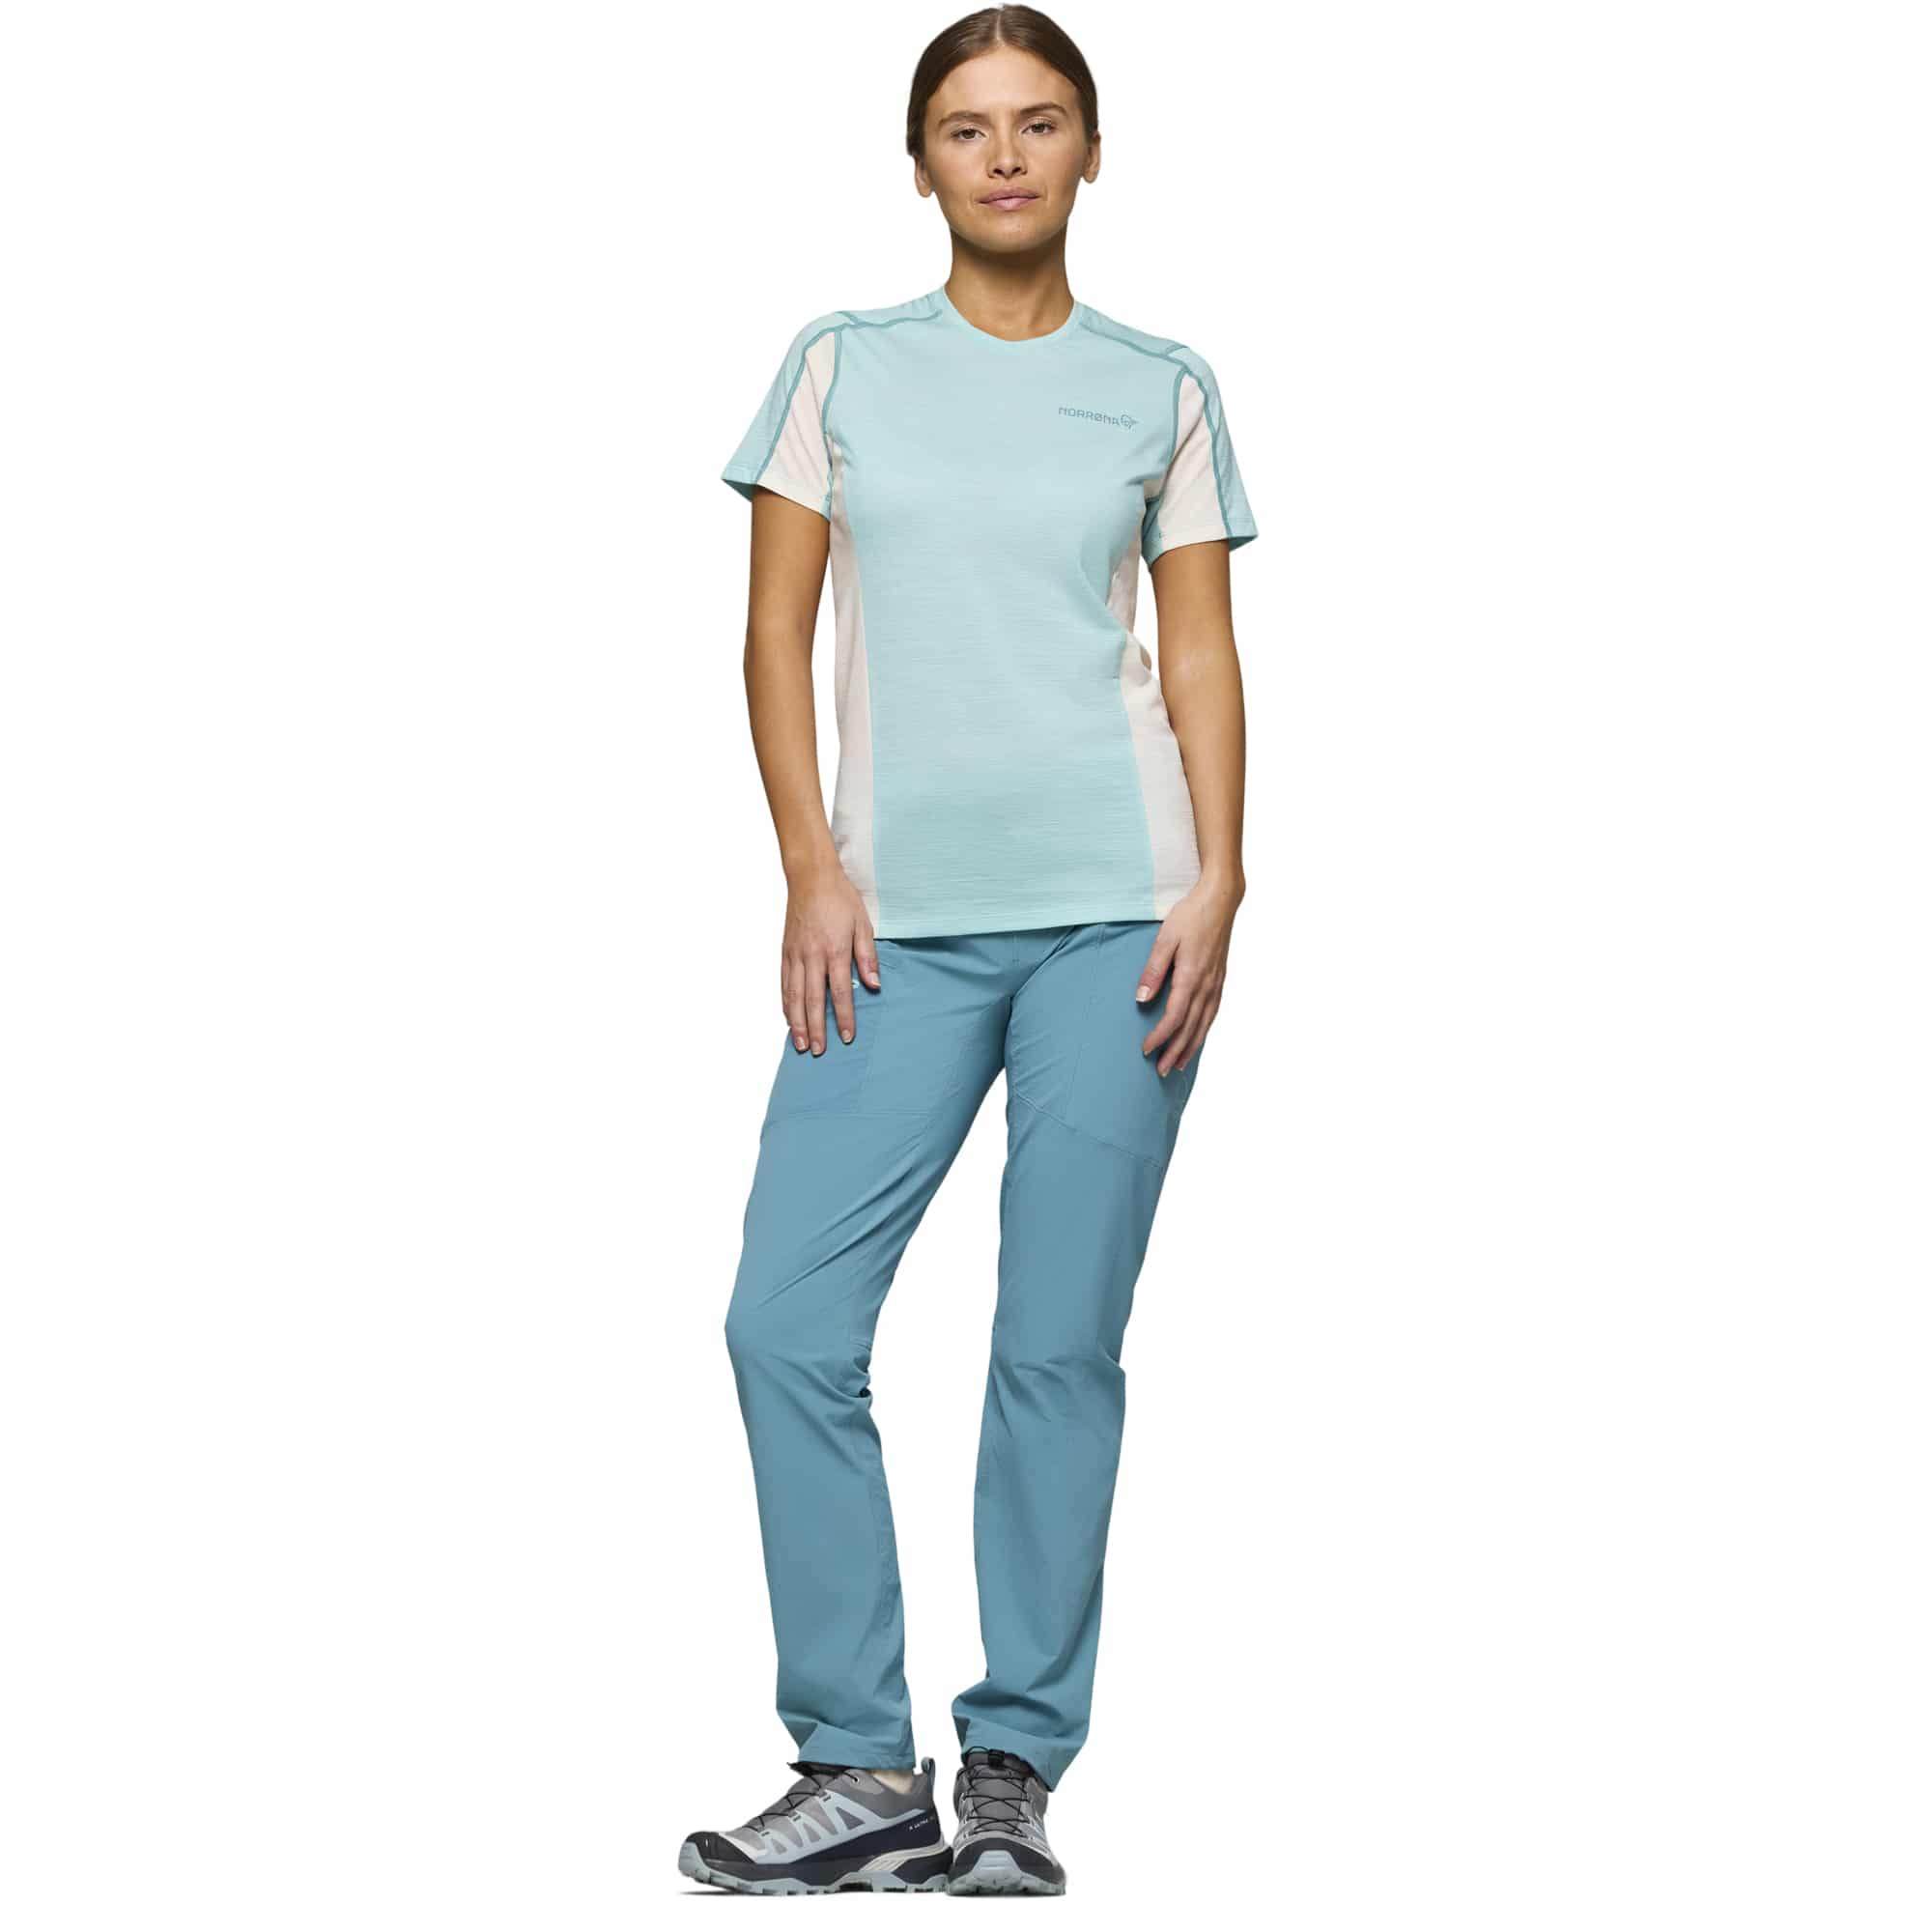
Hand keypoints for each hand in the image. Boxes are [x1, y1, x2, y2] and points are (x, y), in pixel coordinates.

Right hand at [781, 865, 879, 1053]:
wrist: (811, 877)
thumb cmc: (840, 899)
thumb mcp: (863, 924)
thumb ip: (867, 956)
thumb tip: (874, 985)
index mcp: (835, 950)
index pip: (839, 992)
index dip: (843, 1017)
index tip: (847, 1036)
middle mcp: (812, 955)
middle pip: (813, 1000)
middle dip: (817, 1028)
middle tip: (819, 1051)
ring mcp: (795, 955)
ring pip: (793, 995)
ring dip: (797, 1023)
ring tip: (801, 1044)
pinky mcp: (785, 951)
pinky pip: (784, 983)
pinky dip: (785, 1004)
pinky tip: (789, 1019)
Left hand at [1135, 872, 1242, 1075]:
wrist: (1220, 900)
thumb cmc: (1190, 916)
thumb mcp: (1164, 939)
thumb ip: (1152, 971)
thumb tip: (1141, 1000)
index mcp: (1191, 977)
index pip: (1174, 1017)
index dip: (1160, 1037)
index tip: (1146, 1050)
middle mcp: (1207, 985)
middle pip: (1190, 1028)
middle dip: (1175, 1052)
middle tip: (1161, 1071)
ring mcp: (1216, 983)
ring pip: (1204, 1024)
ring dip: (1191, 1046)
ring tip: (1180, 1064)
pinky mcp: (1220, 979)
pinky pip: (1213, 1012)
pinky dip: (1204, 1030)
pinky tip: (1198, 1037)